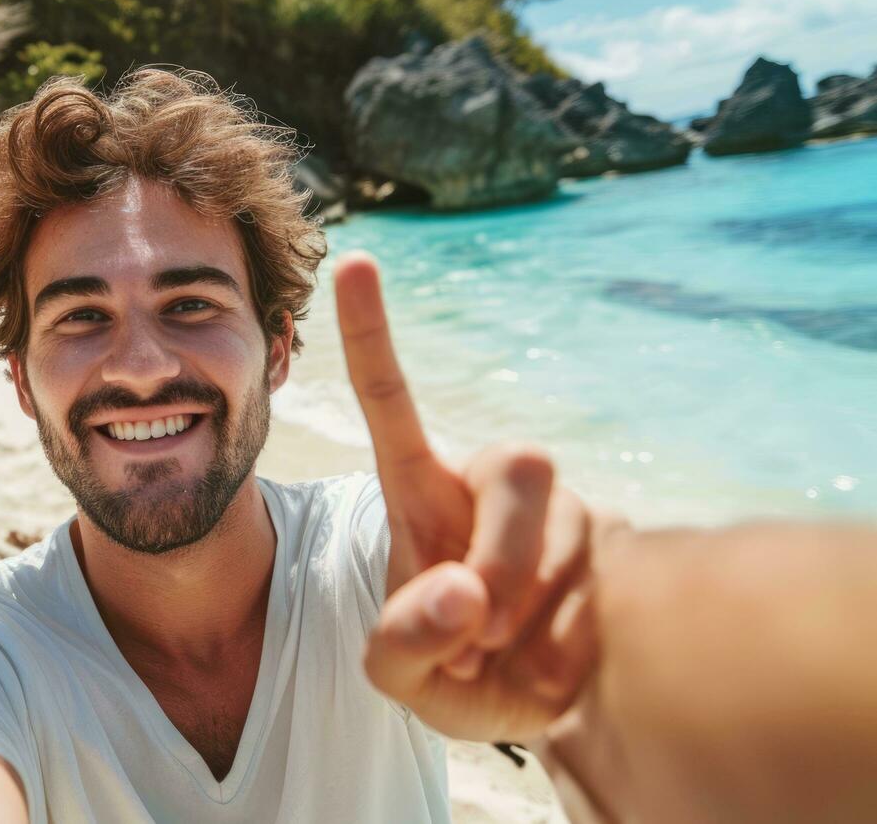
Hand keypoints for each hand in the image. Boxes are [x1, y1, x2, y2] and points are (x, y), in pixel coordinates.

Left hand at [334, 251, 621, 740]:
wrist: (528, 712)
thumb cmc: (450, 671)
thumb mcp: (399, 676)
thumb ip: (404, 639)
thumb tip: (463, 589)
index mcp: (421, 491)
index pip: (390, 401)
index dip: (369, 332)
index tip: (352, 260)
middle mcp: (494, 481)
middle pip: (520, 463)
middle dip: (506, 556)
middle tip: (480, 634)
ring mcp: (565, 509)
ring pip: (573, 529)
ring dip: (540, 612)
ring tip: (511, 657)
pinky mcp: (620, 546)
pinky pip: (609, 584)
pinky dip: (574, 644)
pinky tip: (559, 663)